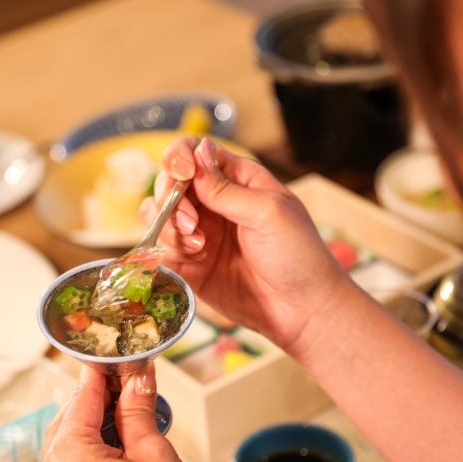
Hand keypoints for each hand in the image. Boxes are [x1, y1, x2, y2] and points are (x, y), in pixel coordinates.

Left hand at [30, 364, 207, 461]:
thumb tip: (138, 375)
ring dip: (97, 424)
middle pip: (71, 417)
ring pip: (69, 441)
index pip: (82, 396)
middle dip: (102, 399)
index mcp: (67, 457)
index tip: (120, 354)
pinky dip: (91, 451)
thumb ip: (138, 409)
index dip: (104, 371)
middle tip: (135, 383)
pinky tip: (120, 445)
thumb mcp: (154, 453)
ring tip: (134, 416)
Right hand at [143, 137, 348, 351]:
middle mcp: (215, 203)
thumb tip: (197, 151)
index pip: (195, 152)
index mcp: (238, 180)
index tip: (182, 175)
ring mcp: (200, 233)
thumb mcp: (267, 213)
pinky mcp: (190, 264)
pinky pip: (163, 247)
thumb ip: (225, 188)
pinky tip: (196, 258)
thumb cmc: (298, 256)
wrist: (303, 310)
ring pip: (160, 215)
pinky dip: (169, 248)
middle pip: (170, 183)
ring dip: (171, 226)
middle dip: (172, 198)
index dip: (180, 157)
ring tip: (199, 245)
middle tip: (192, 224)